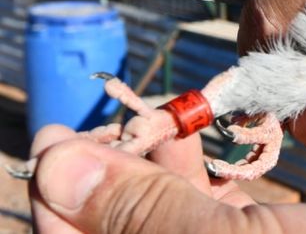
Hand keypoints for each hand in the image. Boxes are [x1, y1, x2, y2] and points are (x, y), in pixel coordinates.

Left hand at [28, 125, 305, 232]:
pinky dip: (200, 167)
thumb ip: (144, 212)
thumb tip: (56, 171)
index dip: (62, 197)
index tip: (55, 138)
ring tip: (149, 119)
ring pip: (169, 207)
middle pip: (126, 221)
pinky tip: (197, 136)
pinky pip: (214, 201)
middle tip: (103, 120)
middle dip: (110, 171)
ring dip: (154, 163)